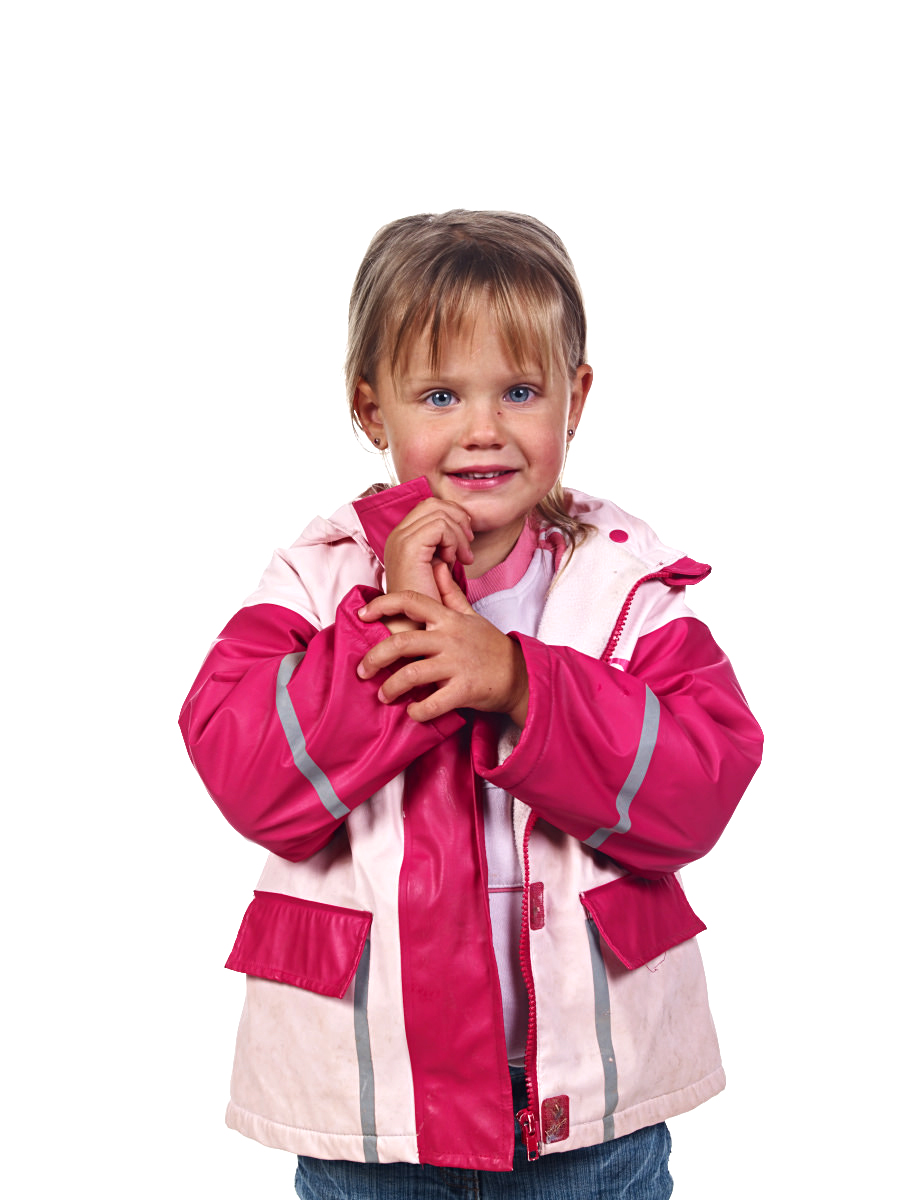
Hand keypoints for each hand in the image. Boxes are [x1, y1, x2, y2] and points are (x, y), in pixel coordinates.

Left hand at [357, 562, 529, 726]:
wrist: (520, 675)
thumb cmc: (490, 646)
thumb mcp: (470, 615)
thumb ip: (449, 593)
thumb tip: (437, 566)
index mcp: (447, 619)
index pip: (410, 602)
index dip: (382, 604)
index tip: (362, 614)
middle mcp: (449, 639)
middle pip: (401, 642)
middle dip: (375, 658)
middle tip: (363, 671)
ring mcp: (456, 664)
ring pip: (411, 674)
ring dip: (391, 688)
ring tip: (384, 695)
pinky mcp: (464, 689)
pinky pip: (433, 703)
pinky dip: (418, 711)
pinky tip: (412, 712)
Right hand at [383, 498, 473, 602]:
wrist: (414, 627)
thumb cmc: (428, 602)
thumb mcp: (438, 566)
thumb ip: (444, 543)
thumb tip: (462, 524)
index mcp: (402, 537)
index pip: (429, 506)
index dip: (452, 516)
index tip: (465, 540)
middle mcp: (397, 535)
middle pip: (434, 503)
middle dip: (458, 520)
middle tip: (467, 546)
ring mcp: (401, 539)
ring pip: (440, 513)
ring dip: (458, 534)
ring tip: (462, 558)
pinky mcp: (409, 548)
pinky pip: (440, 526)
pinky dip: (453, 541)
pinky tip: (453, 561)